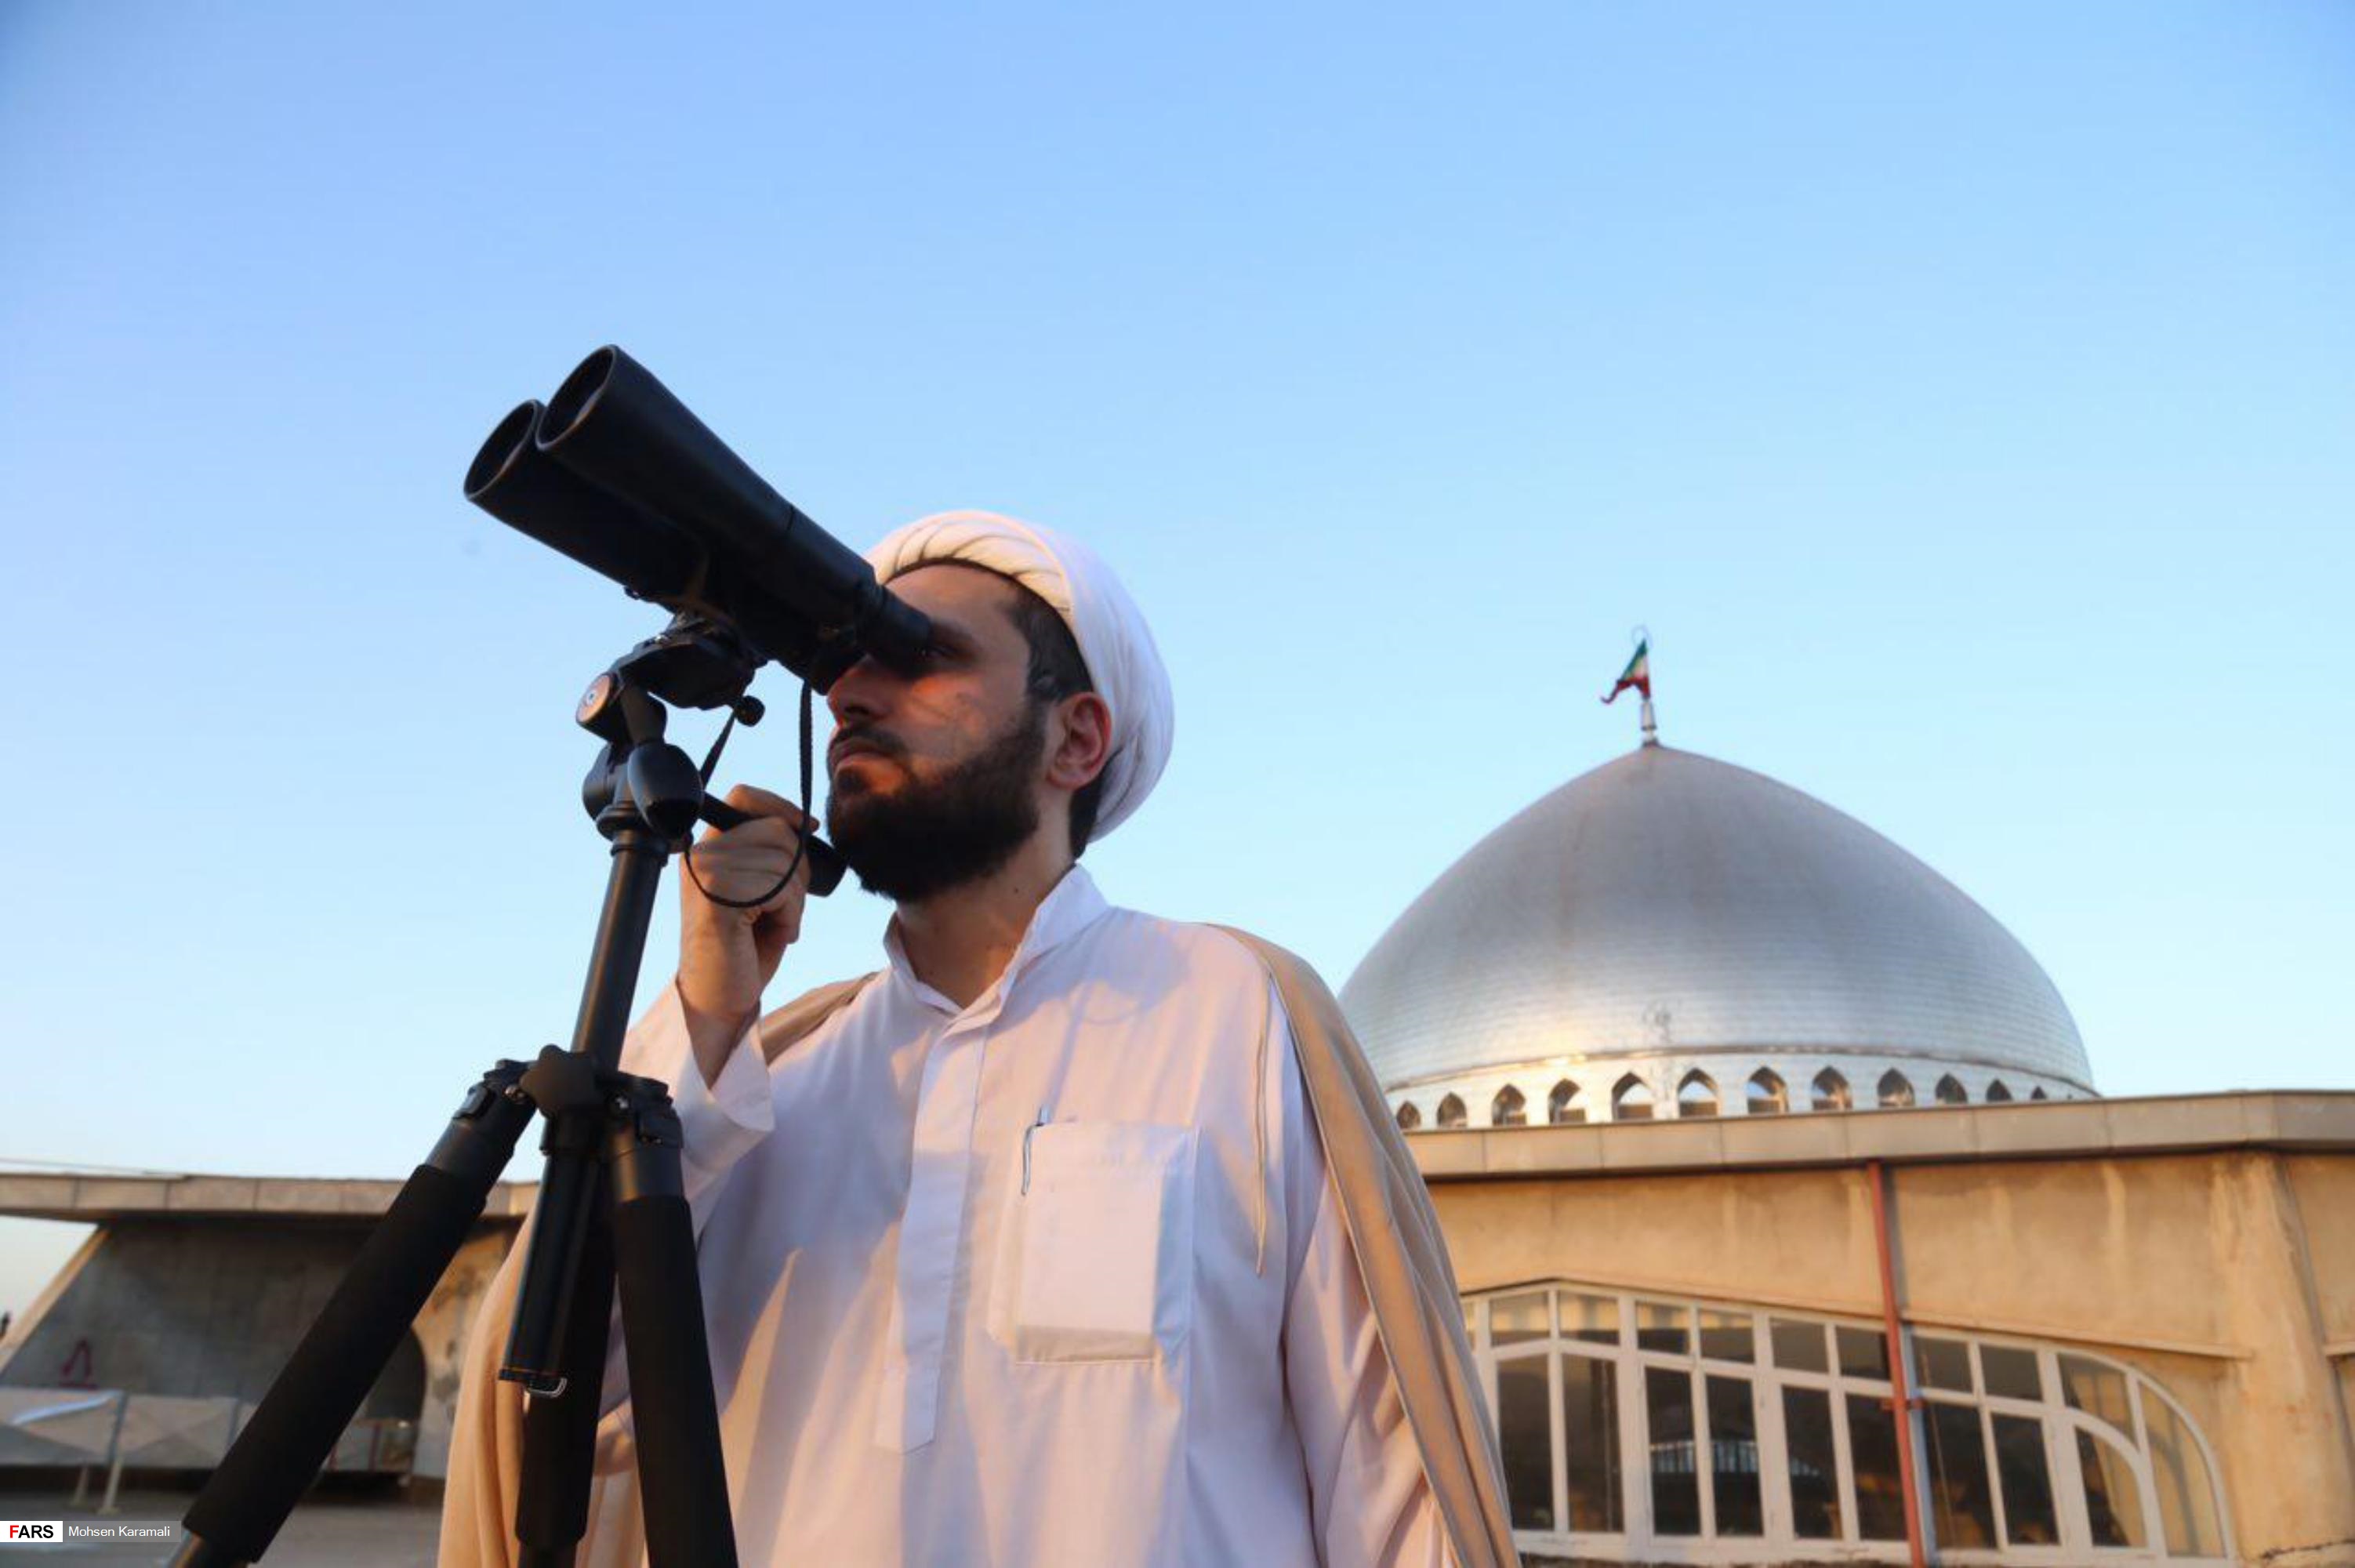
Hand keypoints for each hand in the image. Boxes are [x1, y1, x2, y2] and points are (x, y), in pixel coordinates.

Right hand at [676, 783, 814, 1084]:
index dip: (782, 806)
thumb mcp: (760, 888)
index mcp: (707, 847)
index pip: (744, 795)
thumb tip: (806, 823)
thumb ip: (770, 853)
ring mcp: (705, 873)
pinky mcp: (717, 898)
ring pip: (785, 864)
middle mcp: (700, 854)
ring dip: (795, 901)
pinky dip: (790, 917)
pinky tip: (772, 935)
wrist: (720, 996)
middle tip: (785, 908)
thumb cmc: (745, 945)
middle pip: (778, 832)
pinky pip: (780, 891)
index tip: (808, 828)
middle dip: (798, 871)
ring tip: (774, 925)